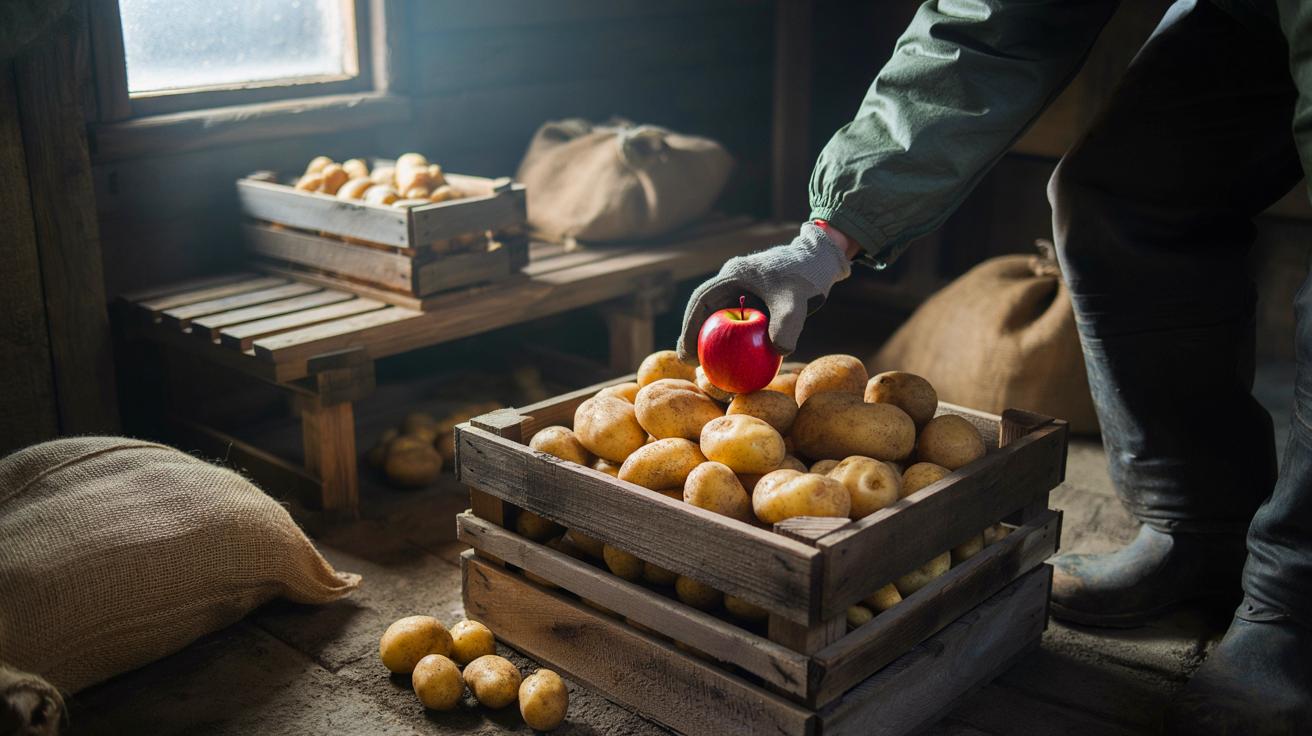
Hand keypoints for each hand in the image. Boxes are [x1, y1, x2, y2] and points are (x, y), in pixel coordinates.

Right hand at [677, 222, 852, 360]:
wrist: (822, 261)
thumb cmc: (807, 275)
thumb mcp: (797, 300)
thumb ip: (787, 325)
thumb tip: (778, 351)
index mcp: (734, 275)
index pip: (702, 301)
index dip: (690, 327)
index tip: (687, 353)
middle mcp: (734, 282)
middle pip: (705, 311)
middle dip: (695, 337)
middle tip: (691, 364)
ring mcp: (744, 291)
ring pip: (720, 318)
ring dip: (712, 340)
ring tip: (708, 366)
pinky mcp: (756, 300)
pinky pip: (738, 323)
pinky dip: (733, 341)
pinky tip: (736, 362)